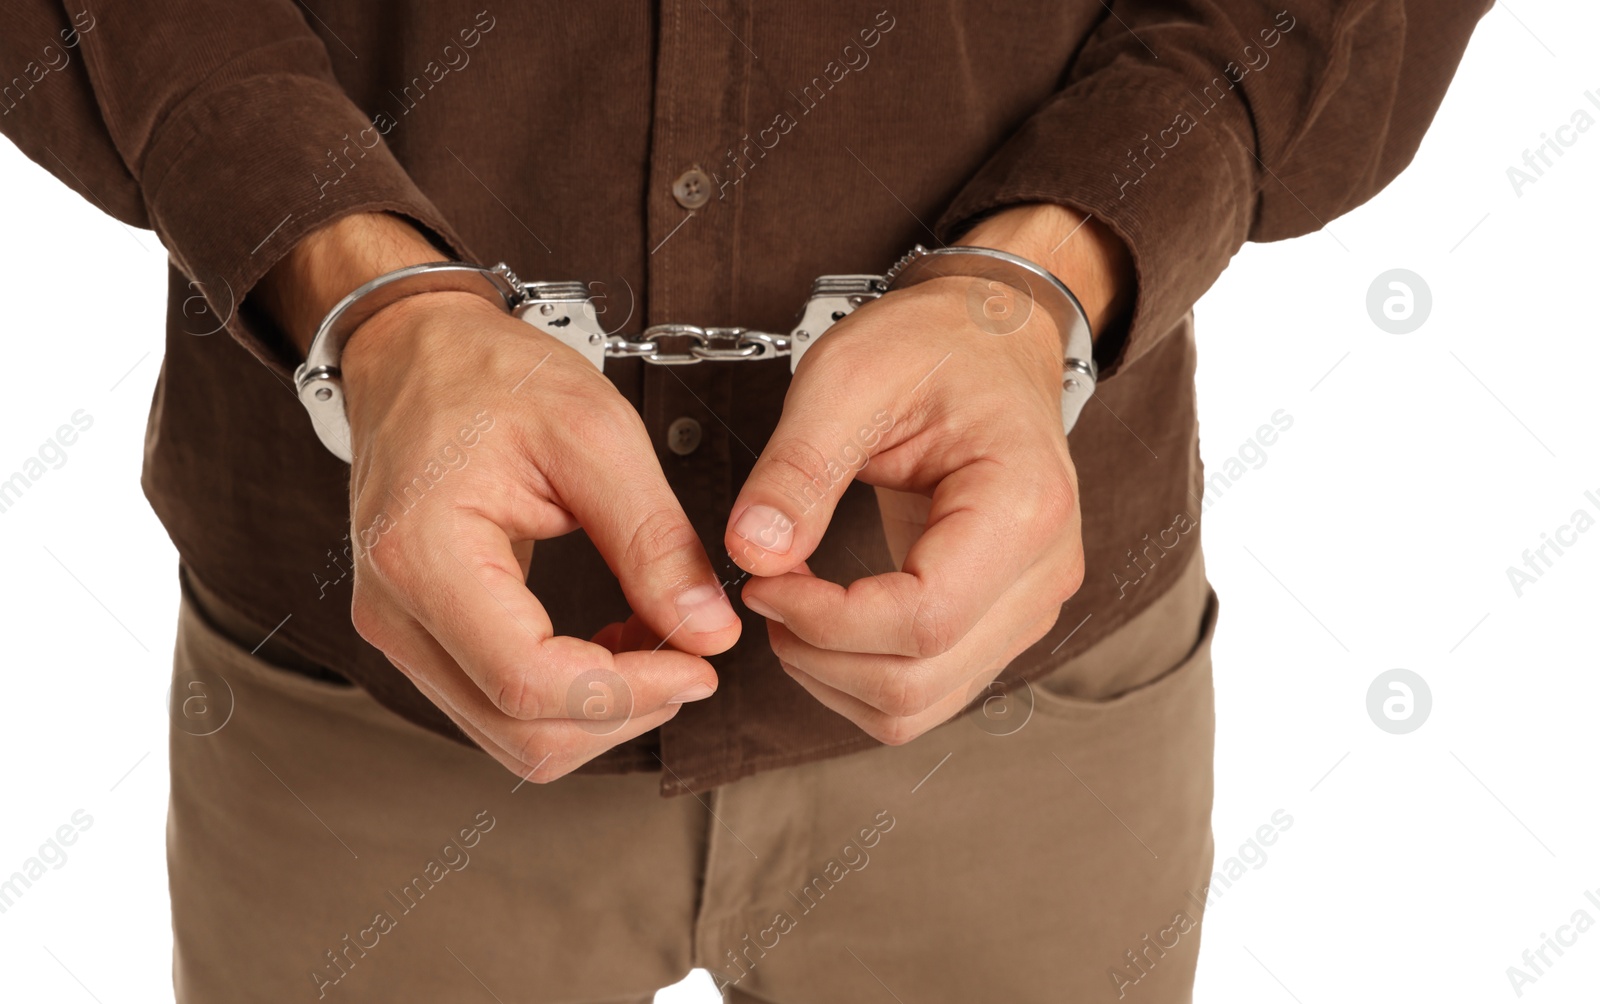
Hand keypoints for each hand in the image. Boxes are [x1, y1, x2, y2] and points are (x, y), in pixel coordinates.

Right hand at [258, 213, 741, 780]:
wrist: (417, 353)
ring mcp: (399, 632)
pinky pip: (501, 705)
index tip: (702, 664)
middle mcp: (394, 611)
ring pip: (513, 736)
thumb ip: (654, 541)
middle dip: (626, 711)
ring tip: (659, 639)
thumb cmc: (492, 375)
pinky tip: (616, 641)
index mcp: (423, 555)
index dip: (630, 692)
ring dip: (602, 709)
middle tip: (695, 656)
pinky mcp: (421, 637)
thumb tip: (710, 633)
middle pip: (522, 732)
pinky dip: (573, 696)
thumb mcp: (595, 435)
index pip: (530, 683)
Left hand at [723, 204, 1131, 744]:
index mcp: (1022, 506)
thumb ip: (798, 468)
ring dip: (834, 676)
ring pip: (920, 704)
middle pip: (919, 681)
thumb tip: (754, 551)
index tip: (763, 581)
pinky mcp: (1001, 622)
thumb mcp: (849, 378)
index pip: (923, 620)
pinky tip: (825, 619)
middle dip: (818, 656)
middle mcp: (1044, 572)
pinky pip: (927, 690)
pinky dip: (860, 676)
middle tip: (767, 592)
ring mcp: (1028, 605)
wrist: (990, 339)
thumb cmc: (933, 347)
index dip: (826, 621)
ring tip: (791, 605)